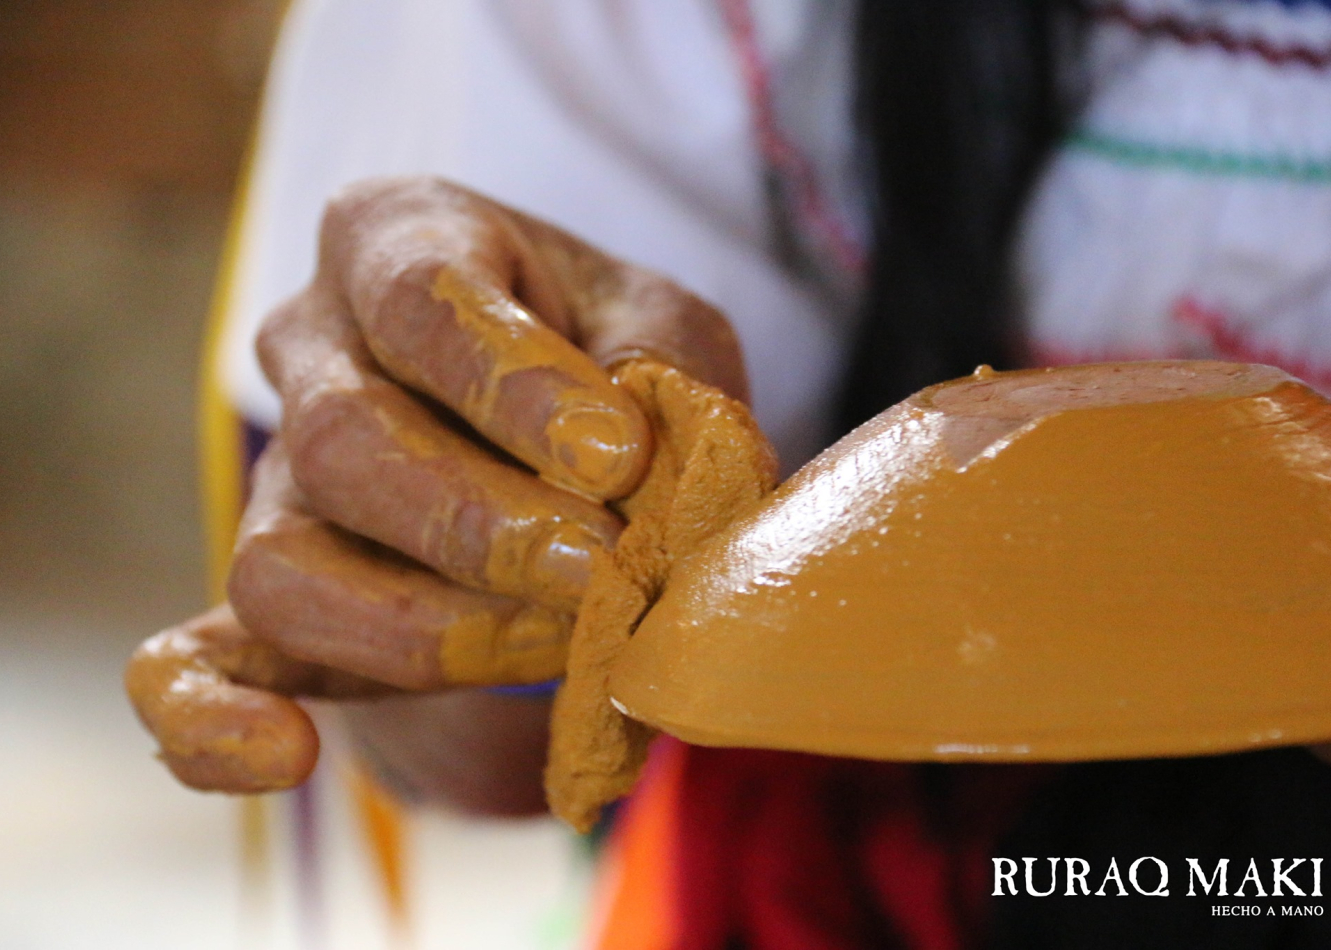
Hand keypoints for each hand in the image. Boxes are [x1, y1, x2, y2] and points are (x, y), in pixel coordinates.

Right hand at [126, 176, 747, 798]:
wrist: (564, 441)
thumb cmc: (613, 365)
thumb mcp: (664, 330)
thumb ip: (663, 371)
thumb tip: (636, 458)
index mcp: (397, 241)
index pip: (421, 298)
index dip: (515, 383)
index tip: (616, 454)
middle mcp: (312, 350)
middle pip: (342, 438)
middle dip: (481, 523)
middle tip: (600, 569)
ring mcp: (275, 479)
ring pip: (282, 563)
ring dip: (425, 624)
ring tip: (555, 641)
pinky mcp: (268, 601)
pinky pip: (191, 666)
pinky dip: (211, 720)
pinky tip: (282, 758)